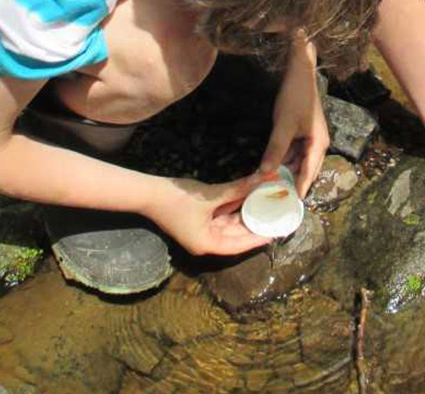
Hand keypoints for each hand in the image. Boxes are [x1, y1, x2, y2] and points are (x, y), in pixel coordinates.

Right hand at [148, 175, 270, 256]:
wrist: (149, 192)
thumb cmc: (178, 199)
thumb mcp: (211, 196)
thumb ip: (238, 189)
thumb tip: (262, 179)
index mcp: (208, 244)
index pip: (239, 245)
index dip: (258, 239)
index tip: (275, 231)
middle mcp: (207, 240)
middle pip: (236, 235)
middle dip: (254, 224)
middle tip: (275, 216)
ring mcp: (202, 230)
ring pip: (230, 224)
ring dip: (245, 213)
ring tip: (266, 205)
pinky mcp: (199, 219)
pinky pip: (221, 215)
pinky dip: (233, 207)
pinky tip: (248, 196)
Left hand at [259, 42, 327, 196]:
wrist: (300, 71)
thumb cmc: (295, 97)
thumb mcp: (283, 125)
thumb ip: (275, 150)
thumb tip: (265, 173)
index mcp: (319, 144)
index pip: (309, 174)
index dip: (299, 190)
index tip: (290, 207)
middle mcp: (318, 144)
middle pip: (305, 170)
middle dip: (291, 183)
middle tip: (276, 199)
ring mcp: (310, 137)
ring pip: (298, 161)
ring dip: (286, 171)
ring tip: (271, 187)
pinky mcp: (302, 131)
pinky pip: (294, 151)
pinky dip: (284, 159)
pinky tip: (272, 166)